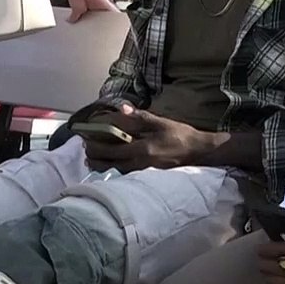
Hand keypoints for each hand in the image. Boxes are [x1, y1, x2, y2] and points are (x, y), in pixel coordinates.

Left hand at [83, 104, 207, 172]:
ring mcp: (142, 171)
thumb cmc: (181, 136)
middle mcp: (139, 163)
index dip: (96, 144)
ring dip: (101, 164)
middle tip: (86, 148)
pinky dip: (112, 168)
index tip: (85, 137)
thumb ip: (140, 117)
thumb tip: (122, 109)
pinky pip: (123, 172)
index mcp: (142, 149)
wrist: (198, 152)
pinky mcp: (146, 174)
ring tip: (92, 159)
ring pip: (114, 170)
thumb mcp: (162, 122)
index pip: (111, 148)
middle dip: (94, 156)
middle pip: (109, 163)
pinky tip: (110, 163)